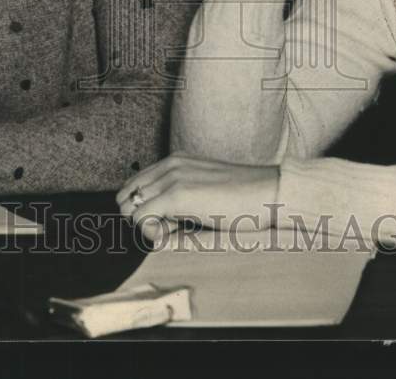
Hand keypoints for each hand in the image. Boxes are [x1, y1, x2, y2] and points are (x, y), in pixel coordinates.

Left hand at [115, 153, 279, 243]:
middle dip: (140, 217)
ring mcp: (172, 178)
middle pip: (126, 197)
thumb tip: (156, 225)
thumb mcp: (204, 193)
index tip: (166, 222)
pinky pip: (140, 218)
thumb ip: (179, 202)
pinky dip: (150, 233)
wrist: (269, 192)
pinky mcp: (177, 195)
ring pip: (130, 208)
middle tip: (167, 228)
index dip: (143, 209)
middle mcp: (170, 165)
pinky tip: (174, 233)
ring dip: (146, 225)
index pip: (134, 185)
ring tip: (174, 230)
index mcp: (175, 161)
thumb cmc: (243, 198)